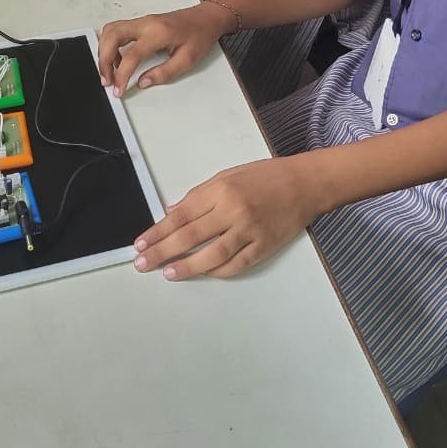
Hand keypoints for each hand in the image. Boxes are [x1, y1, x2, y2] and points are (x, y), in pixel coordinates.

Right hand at [98, 2, 230, 94]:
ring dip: (105, 50)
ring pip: (111, 30)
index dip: (121, 75)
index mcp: (158, 33)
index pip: (131, 55)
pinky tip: (120, 59)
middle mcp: (146, 23)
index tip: (118, 89)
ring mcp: (142, 21)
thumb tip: (142, 82)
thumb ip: (164, 73)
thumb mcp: (187, 60)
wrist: (207, 18)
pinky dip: (111, 44)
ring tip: (110, 71)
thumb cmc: (200, 35)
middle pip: (112, 36)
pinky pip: (118, 30)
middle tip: (106, 80)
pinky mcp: (142, 22)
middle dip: (103, 60)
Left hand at [133, 157, 315, 279]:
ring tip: (167, 273)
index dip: (158, 231)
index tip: (142, 243)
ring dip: (186, 266)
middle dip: (162, 252)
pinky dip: (217, 271)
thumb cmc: (266, 176)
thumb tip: (173, 212)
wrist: (304, 184)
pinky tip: (203, 272)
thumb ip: (199, 195)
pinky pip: (236, 265)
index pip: (181, 215)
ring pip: (211, 256)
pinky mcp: (264, 246)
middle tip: (143, 263)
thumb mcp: (228, 174)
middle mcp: (233, 210)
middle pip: (190, 236)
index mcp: (221, 189)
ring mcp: (249, 230)